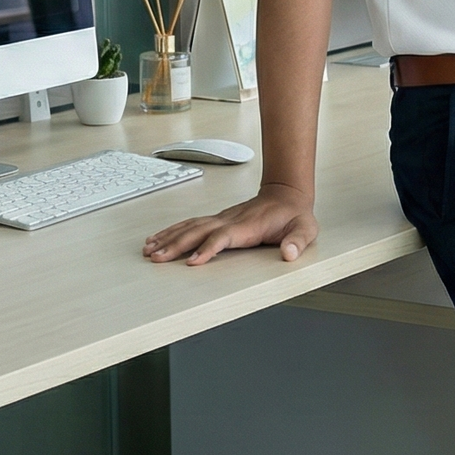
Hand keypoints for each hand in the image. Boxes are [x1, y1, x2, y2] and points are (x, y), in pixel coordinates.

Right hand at [143, 183, 317, 265]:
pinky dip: (172, 231)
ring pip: (189, 227)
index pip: (222, 238)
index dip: (207, 249)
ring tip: (149, 250)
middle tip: (156, 258)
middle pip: (197, 232)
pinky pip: (190, 224)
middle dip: (175, 245)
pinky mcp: (217, 220)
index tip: (191, 261)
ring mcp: (221, 218)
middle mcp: (230, 220)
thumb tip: (290, 253)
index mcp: (248, 226)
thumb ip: (297, 241)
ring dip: (168, 238)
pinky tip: (159, 238)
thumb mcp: (305, 229)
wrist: (287, 193)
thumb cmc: (294, 214)